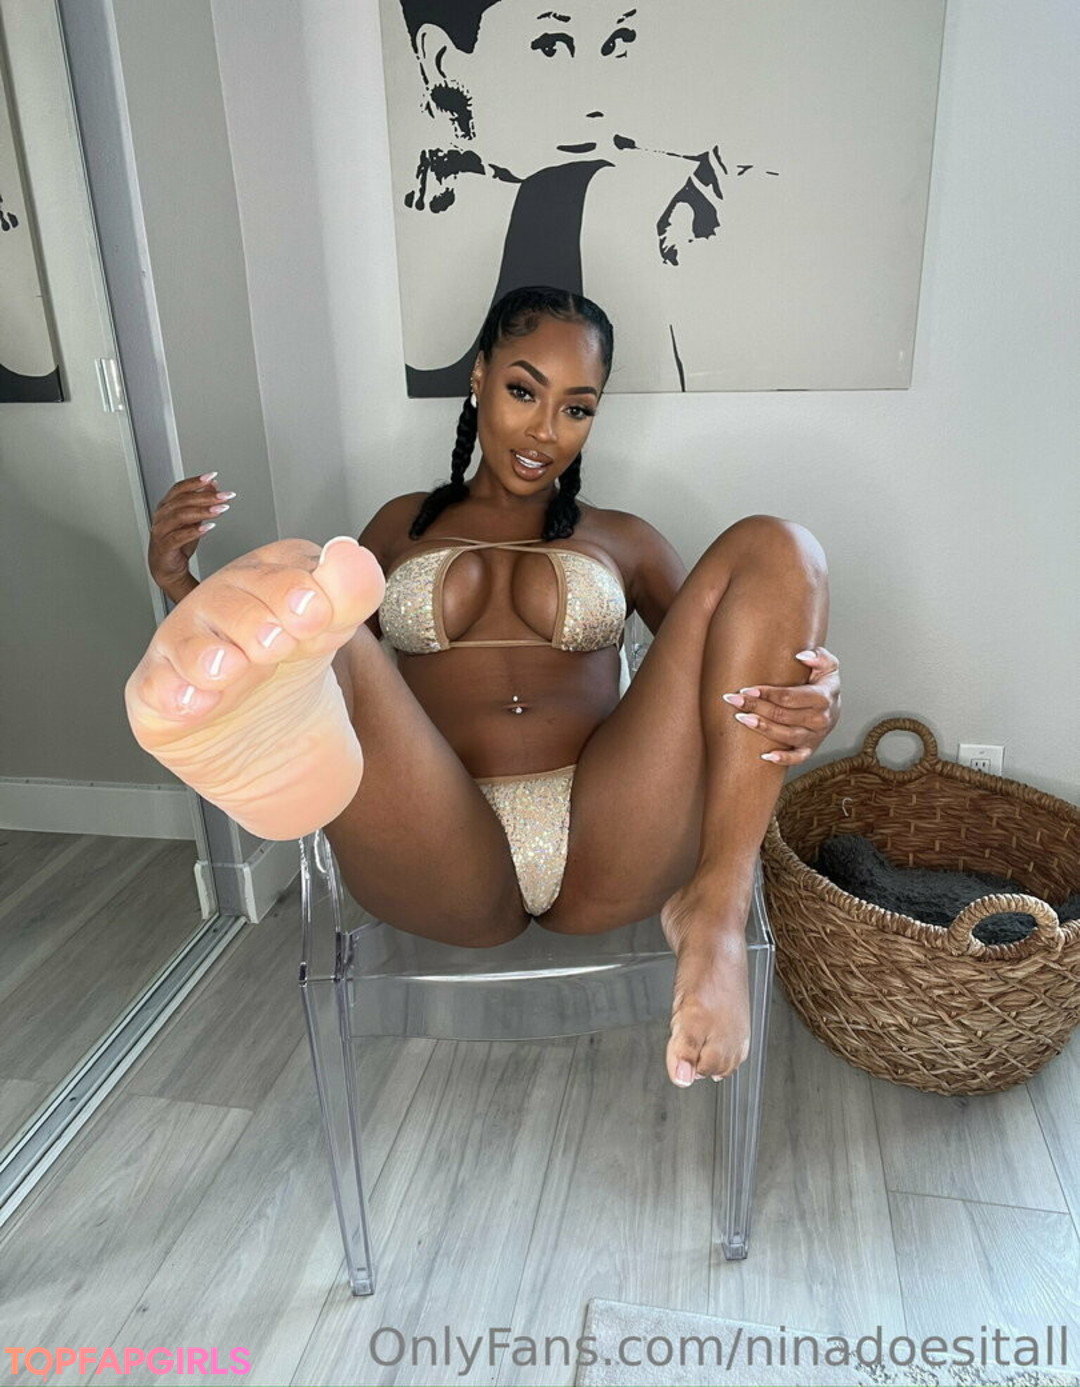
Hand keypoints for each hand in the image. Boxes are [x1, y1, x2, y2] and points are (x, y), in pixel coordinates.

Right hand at [148, 472, 234, 596]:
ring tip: (221, 509)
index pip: (179, 489)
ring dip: (203, 511)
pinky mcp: (165, 546)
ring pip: (180, 516)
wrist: (167, 569)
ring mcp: (161, 531)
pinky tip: (209, 527)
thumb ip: (200, 502)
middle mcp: (161, 516)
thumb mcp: (193, 520)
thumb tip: (213, 485)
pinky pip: (179, 537)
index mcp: (166, 506)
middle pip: (183, 501)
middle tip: (225, 496)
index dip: (195, 481)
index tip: (212, 476)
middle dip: (206, 496)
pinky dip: (194, 531)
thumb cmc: (178, 544)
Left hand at [723, 647, 840, 766]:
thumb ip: (819, 656)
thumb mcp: (827, 665)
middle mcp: (821, 719)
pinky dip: (783, 759)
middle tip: (733, 700)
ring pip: (787, 735)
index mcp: (824, 697)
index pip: (790, 696)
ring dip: (762, 728)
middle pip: (783, 715)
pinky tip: (765, 757)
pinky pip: (798, 758)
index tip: (746, 689)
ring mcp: (816, 736)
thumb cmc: (823, 683)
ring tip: (741, 719)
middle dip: (756, 706)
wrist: (834, 706)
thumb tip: (801, 656)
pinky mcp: (810, 748)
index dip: (767, 693)